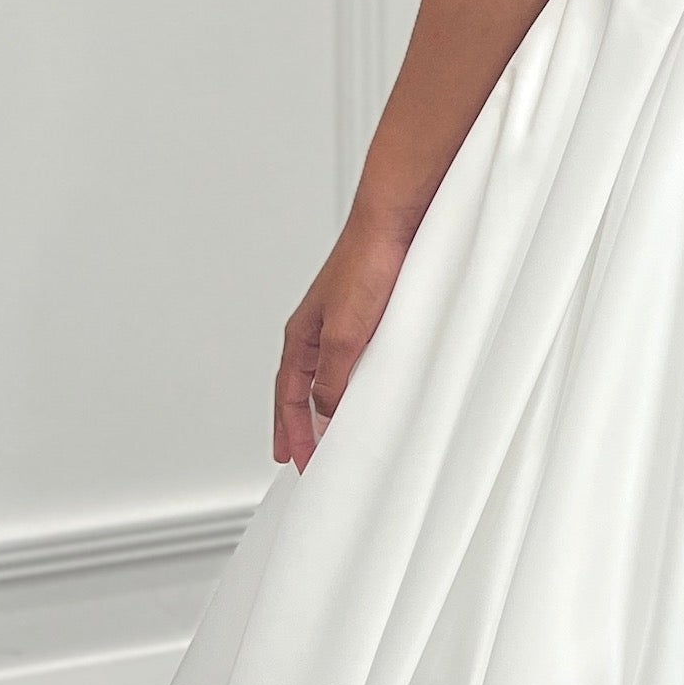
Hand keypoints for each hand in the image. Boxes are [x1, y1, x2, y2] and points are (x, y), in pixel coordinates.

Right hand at [272, 212, 412, 467]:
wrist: (395, 224)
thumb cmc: (366, 263)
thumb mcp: (345, 336)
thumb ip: (332, 378)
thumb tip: (324, 414)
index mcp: (302, 336)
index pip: (288, 396)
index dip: (291, 430)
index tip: (294, 460)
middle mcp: (318, 330)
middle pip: (299, 388)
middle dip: (296, 424)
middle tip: (296, 454)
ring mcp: (342, 323)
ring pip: (326, 375)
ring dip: (321, 406)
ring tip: (325, 432)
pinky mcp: (370, 316)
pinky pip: (352, 361)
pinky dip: (349, 384)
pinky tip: (362, 392)